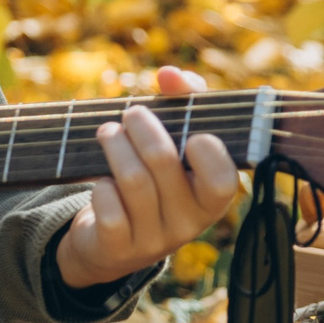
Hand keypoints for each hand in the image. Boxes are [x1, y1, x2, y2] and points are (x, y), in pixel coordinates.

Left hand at [54, 67, 242, 289]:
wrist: (115, 242)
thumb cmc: (154, 179)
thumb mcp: (175, 144)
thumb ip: (183, 103)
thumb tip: (170, 74)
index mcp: (211, 198)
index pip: (222, 179)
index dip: (207, 153)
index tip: (191, 133)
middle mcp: (188, 223)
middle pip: (162, 163)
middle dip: (141, 127)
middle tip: (131, 114)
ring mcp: (154, 239)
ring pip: (133, 181)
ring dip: (115, 146)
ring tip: (108, 132)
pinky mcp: (119, 248)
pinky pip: (109, 210)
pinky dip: (101, 187)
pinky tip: (102, 180)